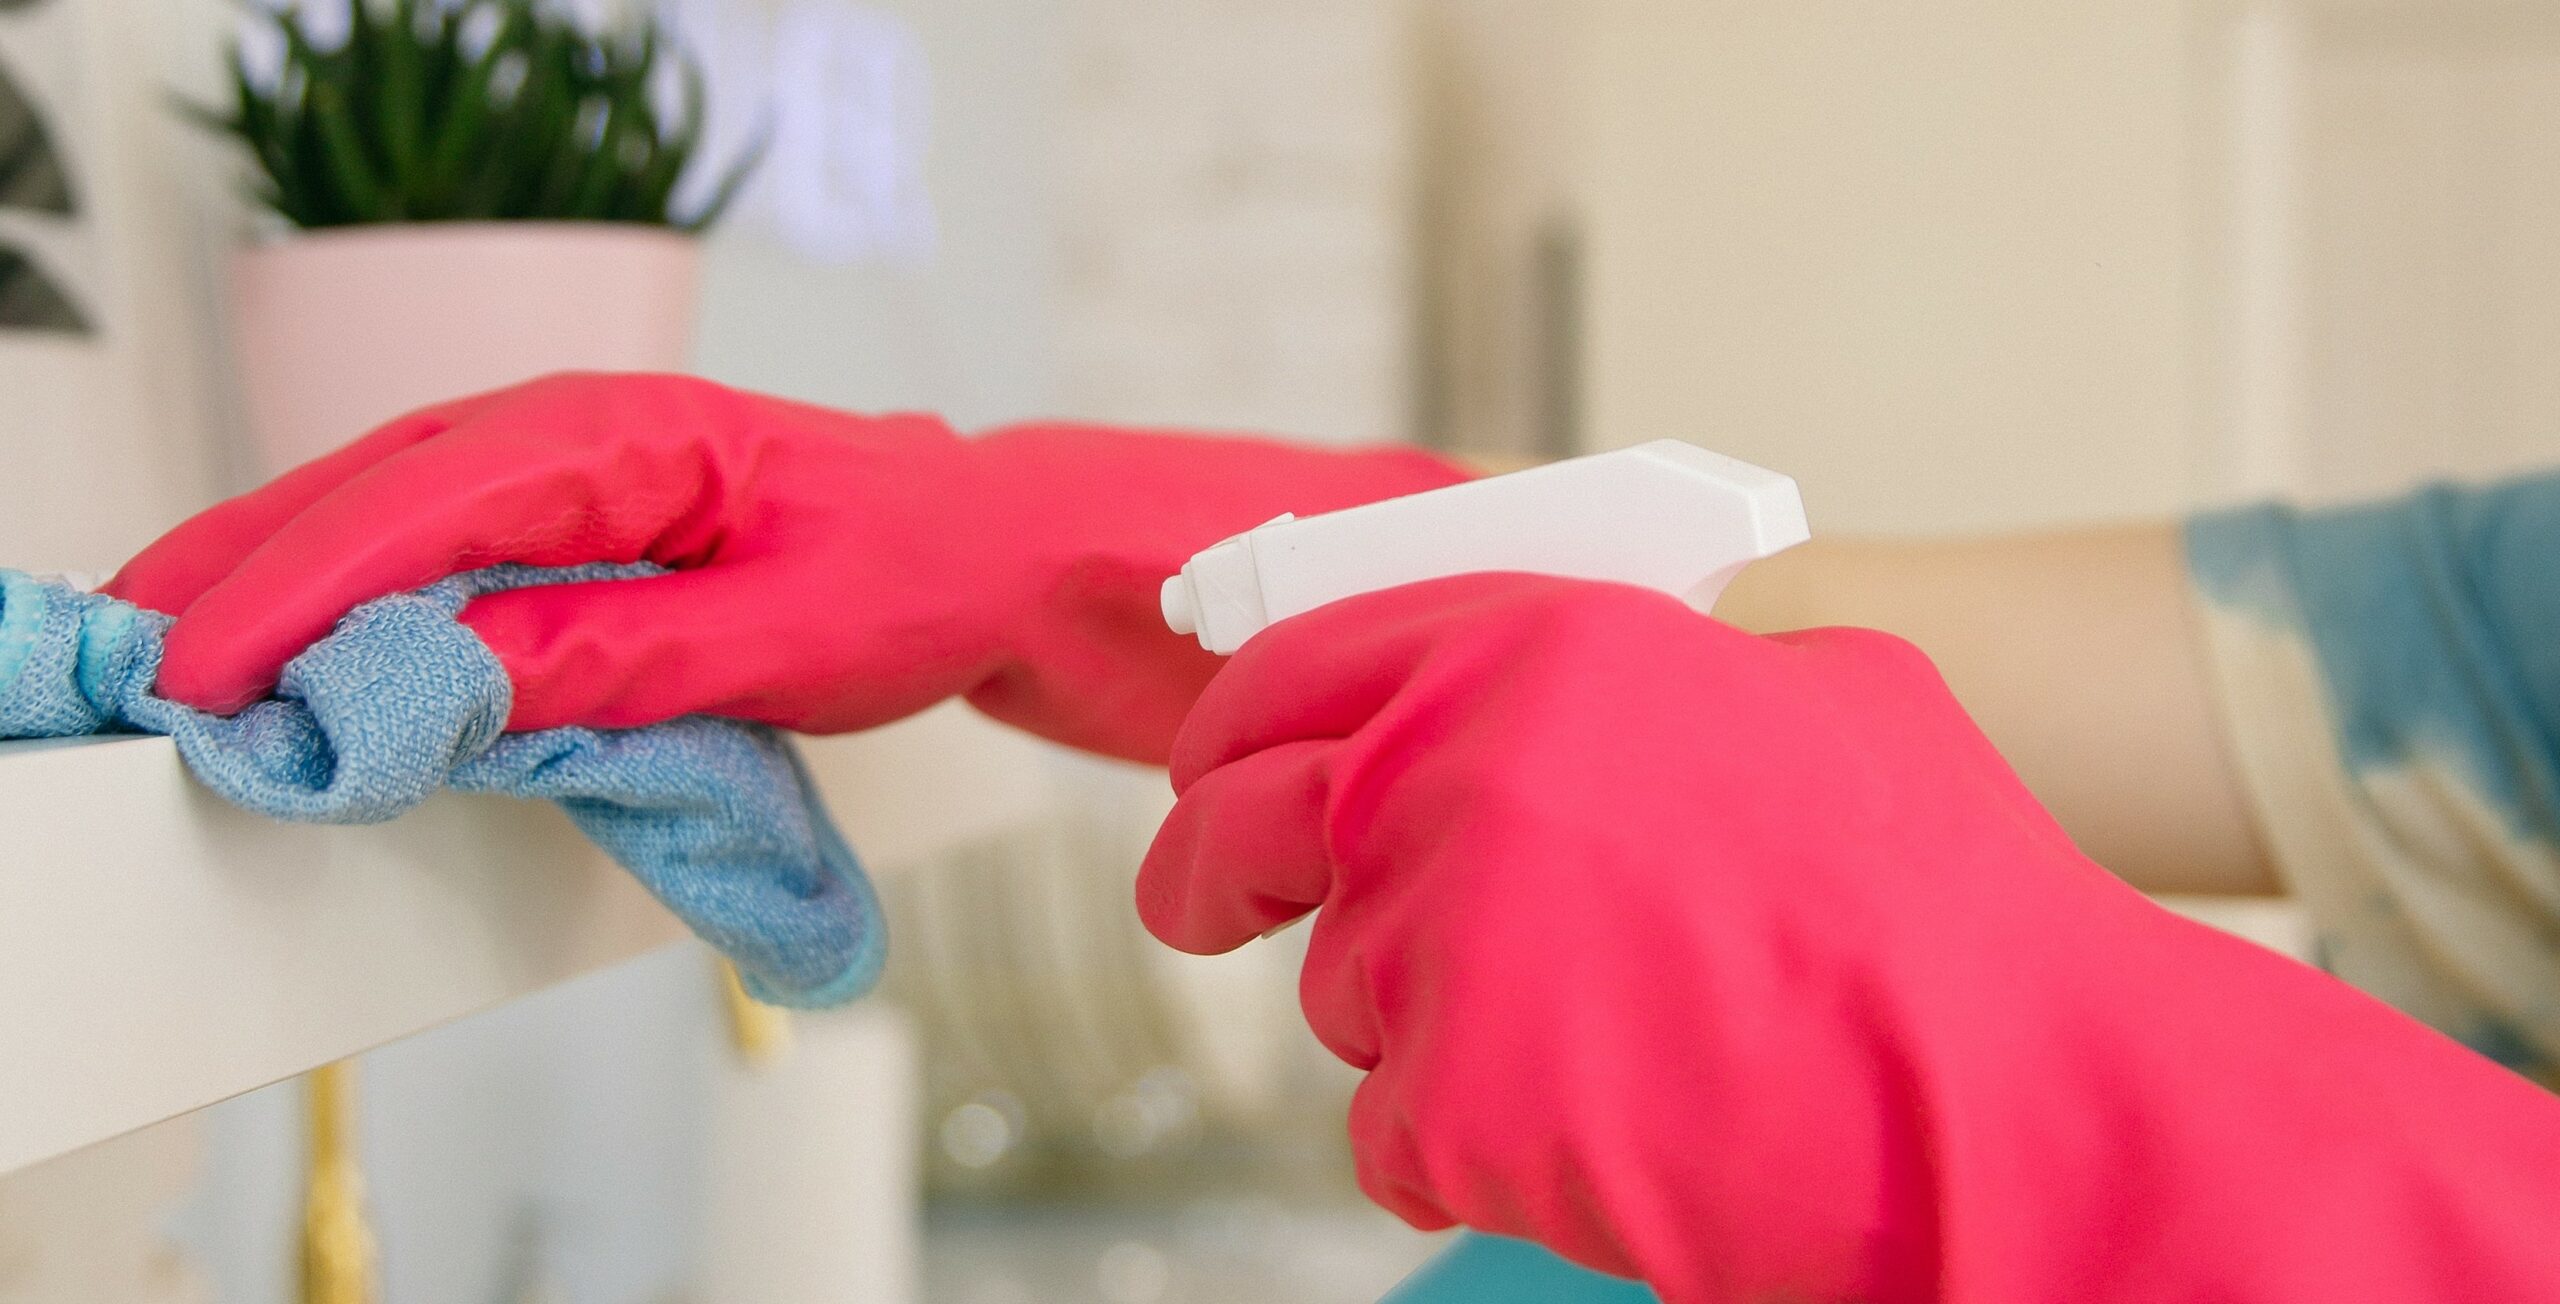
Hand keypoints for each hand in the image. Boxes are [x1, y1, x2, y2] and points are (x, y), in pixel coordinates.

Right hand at [105, 372, 1466, 759]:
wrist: (1000, 554)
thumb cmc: (919, 576)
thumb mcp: (784, 640)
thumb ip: (617, 658)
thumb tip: (453, 683)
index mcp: (632, 435)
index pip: (434, 507)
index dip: (310, 591)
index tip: (215, 671)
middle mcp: (585, 430)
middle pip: (374, 486)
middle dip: (247, 567)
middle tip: (130, 657)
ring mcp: (576, 465)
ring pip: (389, 503)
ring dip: (278, 569)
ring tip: (169, 640)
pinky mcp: (578, 516)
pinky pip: (437, 535)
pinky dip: (353, 578)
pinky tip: (295, 630)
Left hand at [1140, 573, 2559, 1301]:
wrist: (2006, 1088)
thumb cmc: (1943, 901)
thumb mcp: (1824, 694)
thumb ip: (1669, 670)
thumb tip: (1629, 683)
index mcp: (1534, 647)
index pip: (1297, 666)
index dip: (1239, 725)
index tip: (1215, 767)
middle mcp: (1455, 773)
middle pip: (1242, 825)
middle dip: (1207, 872)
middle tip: (1205, 903)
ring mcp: (1438, 940)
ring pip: (1345, 991)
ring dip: (1426, 1022)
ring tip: (1597, 1037)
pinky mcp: (1447, 1101)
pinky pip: (1393, 1134)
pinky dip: (1469, 1146)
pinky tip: (1600, 1126)